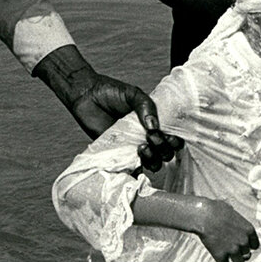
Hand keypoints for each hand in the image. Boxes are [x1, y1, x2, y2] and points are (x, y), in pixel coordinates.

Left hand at [34, 46, 182, 170]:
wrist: (86, 95)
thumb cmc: (110, 92)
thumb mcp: (133, 94)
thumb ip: (146, 105)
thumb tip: (154, 126)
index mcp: (154, 123)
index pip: (172, 139)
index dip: (174, 141)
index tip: (165, 134)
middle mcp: (146, 138)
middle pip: (165, 154)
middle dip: (164, 149)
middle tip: (151, 137)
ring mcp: (133, 148)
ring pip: (152, 164)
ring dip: (152, 160)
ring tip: (141, 147)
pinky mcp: (118, 155)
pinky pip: (131, 169)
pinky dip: (136, 169)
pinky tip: (133, 158)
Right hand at [193, 198, 259, 261]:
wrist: (203, 215)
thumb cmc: (215, 209)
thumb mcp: (231, 211)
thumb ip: (236, 220)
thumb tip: (233, 218)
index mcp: (248, 230)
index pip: (255, 244)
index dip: (249, 246)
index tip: (246, 247)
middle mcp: (243, 242)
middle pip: (247, 254)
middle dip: (242, 254)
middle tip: (236, 253)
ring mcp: (232, 250)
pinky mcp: (221, 256)